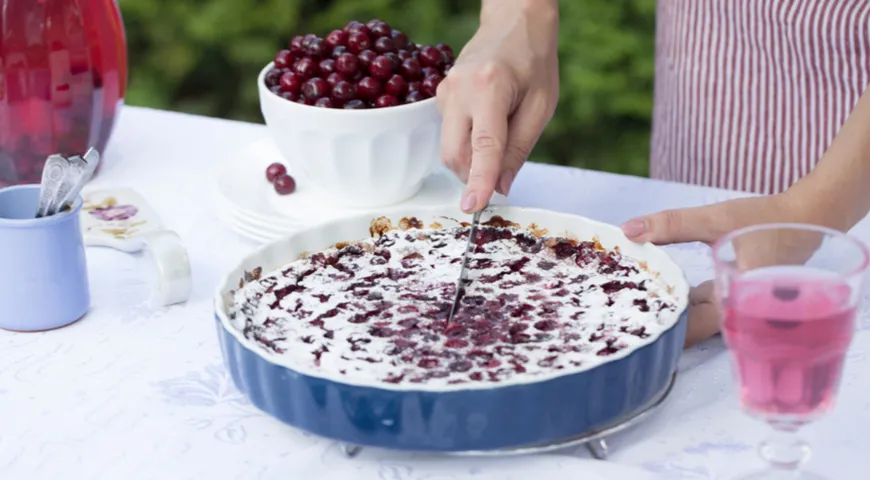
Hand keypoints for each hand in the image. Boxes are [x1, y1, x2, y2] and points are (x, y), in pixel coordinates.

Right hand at [436, 0, 558, 212]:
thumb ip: (520, 149)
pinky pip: (449, 134)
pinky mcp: (440, 96)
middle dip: (473, 175)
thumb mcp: (540, 107)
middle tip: (499, 174)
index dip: (478, 180)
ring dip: (471, 159)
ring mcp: (445, 91)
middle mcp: (460, 89)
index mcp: (490, 88)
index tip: (473, 206)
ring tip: (499, 135)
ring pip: (450, 148)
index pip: (483, 145)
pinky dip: (466, 143)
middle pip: (455, 154)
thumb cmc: (533, 61)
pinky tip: (485, 124)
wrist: (513, 23)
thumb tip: (500, 186)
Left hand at [620, 193, 818, 346]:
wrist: (810, 218)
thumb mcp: (715, 219)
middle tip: (623, 318)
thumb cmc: (765, 219)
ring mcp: (741, 312)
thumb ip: (671, 224)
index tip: (630, 324)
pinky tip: (663, 293)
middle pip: (694, 331)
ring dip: (674, 314)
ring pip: (700, 322)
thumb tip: (627, 229)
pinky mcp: (738, 303)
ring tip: (635, 307)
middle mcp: (743, 315)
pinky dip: (688, 304)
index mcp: (739, 301)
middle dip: (661, 325)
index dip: (662, 330)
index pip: (694, 329)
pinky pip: (708, 312)